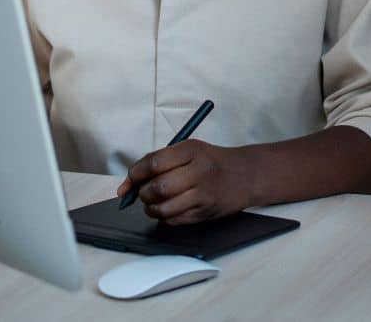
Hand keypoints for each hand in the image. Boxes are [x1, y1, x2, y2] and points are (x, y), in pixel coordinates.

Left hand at [117, 140, 254, 223]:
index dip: (135, 174)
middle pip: (157, 187)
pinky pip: (173, 221)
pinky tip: (170, 208)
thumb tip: (126, 186)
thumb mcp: (189, 150)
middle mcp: (198, 171)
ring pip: (163, 209)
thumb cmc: (211, 161)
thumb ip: (158, 162)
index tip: (129, 181)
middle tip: (143, 193)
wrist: (245, 174)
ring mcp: (203, 194)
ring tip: (154, 202)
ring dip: (151, 208)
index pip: (154, 163)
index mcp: (191, 150)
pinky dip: (165, 217)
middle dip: (143, 194)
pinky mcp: (205, 213)